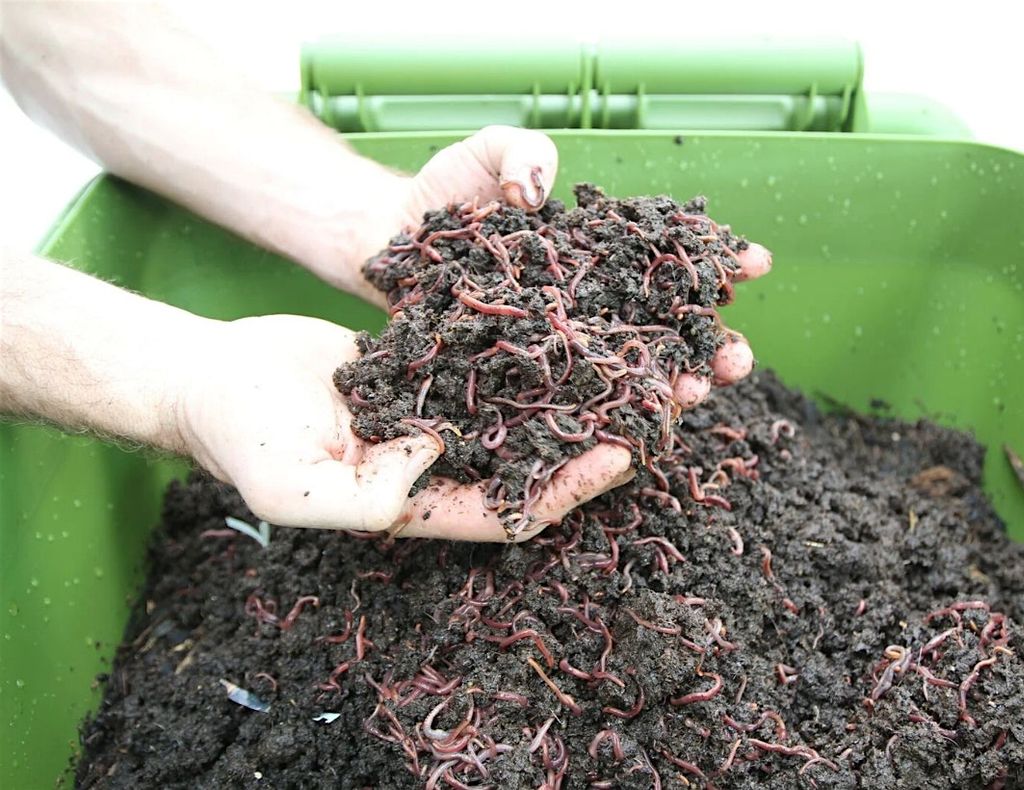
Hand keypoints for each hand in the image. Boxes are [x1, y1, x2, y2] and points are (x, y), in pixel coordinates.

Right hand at [177, 315, 632, 540]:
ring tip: (644, 357)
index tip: (626, 453)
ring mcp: (442, 414)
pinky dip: (536, 347)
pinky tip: (580, 316)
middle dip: (601, 433)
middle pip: (538, 457)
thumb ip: (362, 495)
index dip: (572, 485)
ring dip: (583, 386)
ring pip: (529, 405)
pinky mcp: (434, 367)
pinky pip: (496, 360)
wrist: (213, 375)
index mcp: (422, 506)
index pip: (514, 506)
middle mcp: (445, 464)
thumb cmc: (241, 437)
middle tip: (665, 401)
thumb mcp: (292, 484)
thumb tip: (432, 462)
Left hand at [346, 125, 772, 409]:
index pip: (671, 261)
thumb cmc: (442, 194)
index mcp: (602, 255)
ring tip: (692, 394)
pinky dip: (598, 419)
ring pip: (624, 375)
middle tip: (736, 358)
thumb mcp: (488, 152)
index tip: (755, 262)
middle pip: (662, 331)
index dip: (715, 262)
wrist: (381, 239)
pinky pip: (562, 403)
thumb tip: (540, 191)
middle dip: (708, 346)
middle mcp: (589, 305)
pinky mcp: (516, 379)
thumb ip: (524, 153)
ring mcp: (555, 346)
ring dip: (665, 390)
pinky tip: (626, 432)